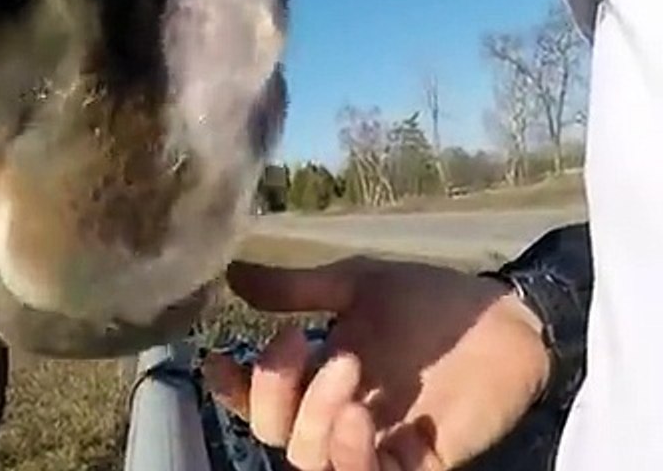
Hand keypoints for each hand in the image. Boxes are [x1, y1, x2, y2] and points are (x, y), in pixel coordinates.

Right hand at [201, 257, 550, 470]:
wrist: (505, 319)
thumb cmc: (431, 300)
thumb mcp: (357, 284)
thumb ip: (296, 287)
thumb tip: (234, 275)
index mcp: (314, 376)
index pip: (256, 399)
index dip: (233, 388)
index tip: (222, 357)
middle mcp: (335, 415)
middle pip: (273, 433)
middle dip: (275, 390)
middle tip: (307, 341)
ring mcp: (373, 441)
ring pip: (309, 459)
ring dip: (315, 416)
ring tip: (348, 367)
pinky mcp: (415, 462)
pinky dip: (352, 453)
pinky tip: (360, 414)